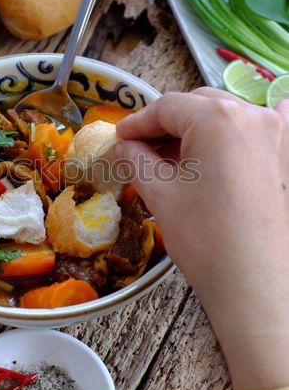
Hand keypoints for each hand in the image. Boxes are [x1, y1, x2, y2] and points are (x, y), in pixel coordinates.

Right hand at [116, 88, 288, 389]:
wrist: (254, 283)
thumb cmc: (204, 236)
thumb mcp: (159, 193)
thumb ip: (136, 159)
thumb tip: (126, 146)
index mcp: (217, 118)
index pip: (167, 107)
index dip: (136, 121)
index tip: (119, 136)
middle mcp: (251, 116)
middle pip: (197, 106)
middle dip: (165, 123)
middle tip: (139, 146)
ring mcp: (274, 135)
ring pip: (224, 117)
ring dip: (194, 129)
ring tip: (170, 154)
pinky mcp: (284, 157)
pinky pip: (259, 128)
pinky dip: (238, 128)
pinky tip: (239, 128)